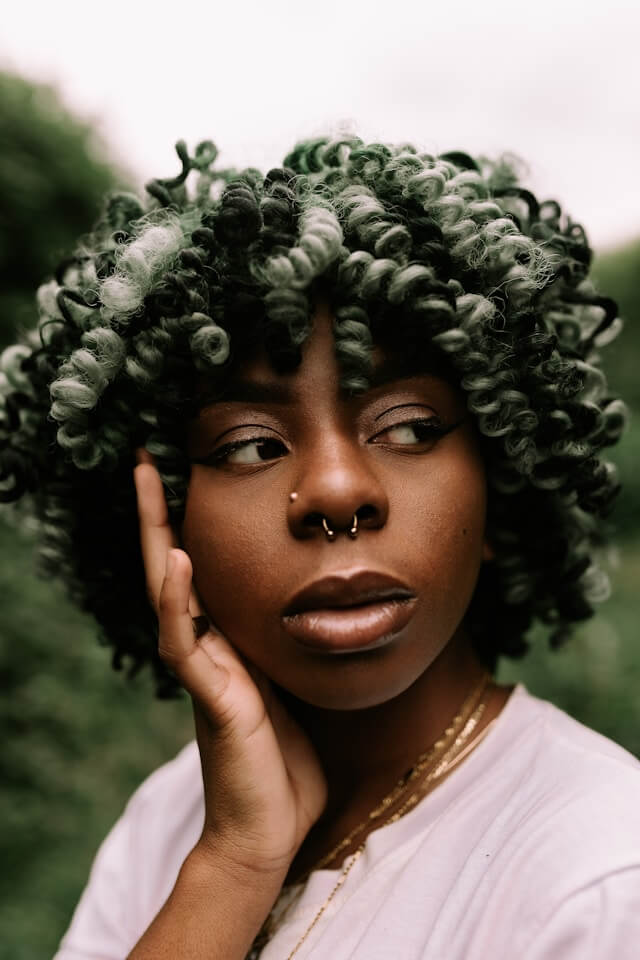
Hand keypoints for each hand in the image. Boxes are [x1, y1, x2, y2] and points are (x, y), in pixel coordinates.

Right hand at [134, 453, 326, 879]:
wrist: (271, 831)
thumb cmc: (285, 762)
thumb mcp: (292, 683)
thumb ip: (288, 645)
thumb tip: (320, 604)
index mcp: (225, 641)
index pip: (198, 567)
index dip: (187, 520)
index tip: (185, 468)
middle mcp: (205, 647)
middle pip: (171, 565)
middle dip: (159, 511)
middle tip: (146, 457)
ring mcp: (203, 671)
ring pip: (168, 592)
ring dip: (158, 536)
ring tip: (150, 482)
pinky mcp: (213, 700)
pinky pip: (187, 644)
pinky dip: (179, 601)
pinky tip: (179, 560)